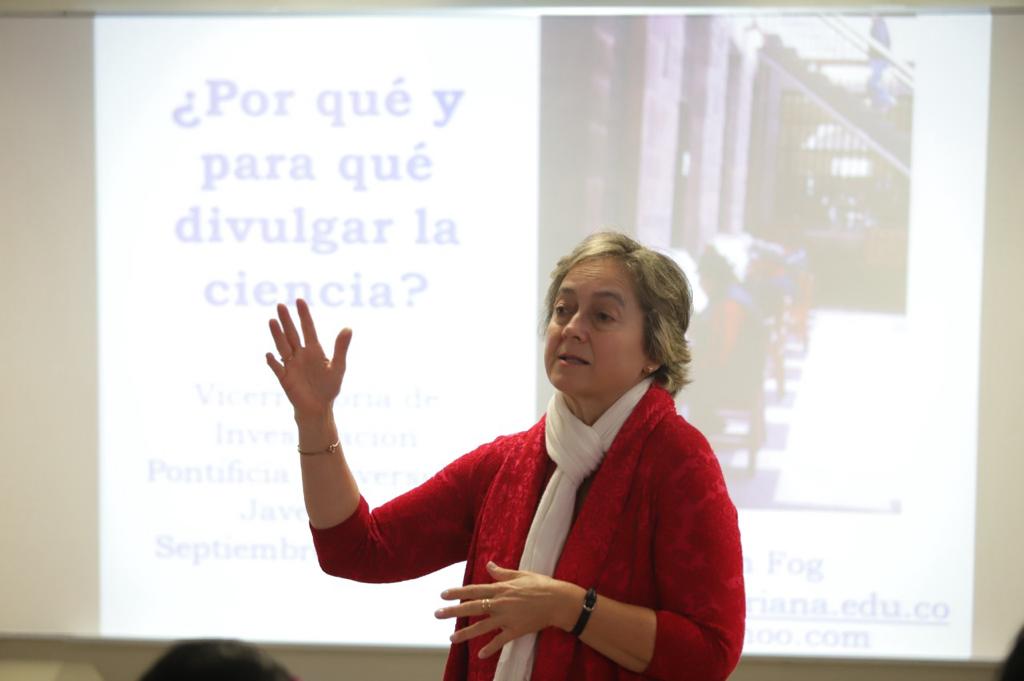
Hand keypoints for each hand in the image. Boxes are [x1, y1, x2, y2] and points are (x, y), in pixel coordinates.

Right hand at [265, 298, 351, 420]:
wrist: (319, 407)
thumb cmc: (329, 387)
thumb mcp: (338, 367)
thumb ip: (341, 348)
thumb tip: (348, 328)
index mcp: (314, 350)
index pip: (308, 329)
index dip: (304, 315)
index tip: (299, 300)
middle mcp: (301, 355)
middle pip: (292, 334)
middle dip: (287, 320)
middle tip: (280, 305)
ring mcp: (291, 365)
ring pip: (282, 347)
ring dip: (277, 335)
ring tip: (272, 321)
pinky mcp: (285, 378)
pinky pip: (277, 368)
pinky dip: (273, 362)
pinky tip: (269, 355)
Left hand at [434, 561, 579, 658]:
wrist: (558, 601)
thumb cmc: (541, 585)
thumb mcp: (521, 574)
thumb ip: (502, 573)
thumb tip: (489, 565)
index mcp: (500, 589)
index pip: (473, 590)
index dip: (457, 592)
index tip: (443, 595)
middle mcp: (500, 603)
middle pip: (472, 608)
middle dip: (453, 611)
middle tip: (437, 614)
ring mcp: (507, 618)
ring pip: (482, 626)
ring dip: (465, 633)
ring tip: (451, 639)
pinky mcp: (515, 630)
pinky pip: (500, 641)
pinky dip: (490, 648)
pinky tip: (480, 655)